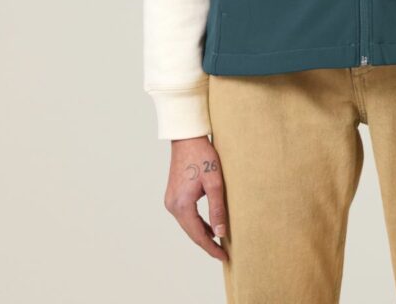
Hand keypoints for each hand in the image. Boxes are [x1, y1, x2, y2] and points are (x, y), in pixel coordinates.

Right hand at [163, 135, 229, 260]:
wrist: (187, 138)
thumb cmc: (203, 156)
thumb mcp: (215, 183)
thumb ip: (217, 209)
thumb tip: (221, 233)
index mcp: (181, 205)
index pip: (198, 235)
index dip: (211, 248)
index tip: (224, 257)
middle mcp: (172, 206)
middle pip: (191, 232)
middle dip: (207, 243)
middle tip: (223, 253)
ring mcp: (171, 200)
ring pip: (188, 224)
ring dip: (202, 233)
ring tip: (218, 242)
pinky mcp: (173, 195)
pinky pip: (186, 215)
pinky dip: (197, 222)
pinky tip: (208, 226)